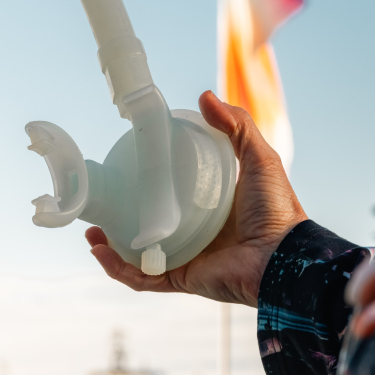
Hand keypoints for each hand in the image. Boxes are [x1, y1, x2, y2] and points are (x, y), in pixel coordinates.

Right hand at [86, 90, 306, 306]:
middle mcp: (197, 235)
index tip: (124, 173)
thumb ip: (236, 126)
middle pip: (149, 227)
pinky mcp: (182, 279)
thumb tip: (204, 95)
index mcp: (211, 209)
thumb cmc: (277, 209)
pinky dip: (120, 269)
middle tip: (101, 204)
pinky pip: (144, 278)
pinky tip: (101, 252)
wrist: (282, 256)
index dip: (147, 188)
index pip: (172, 197)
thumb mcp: (258, 158)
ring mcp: (188, 259)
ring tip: (92, 232)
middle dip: (119, 220)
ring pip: (139, 255)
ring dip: (111, 247)